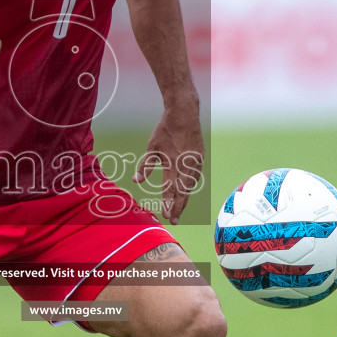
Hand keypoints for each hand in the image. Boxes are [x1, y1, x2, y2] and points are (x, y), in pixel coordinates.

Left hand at [135, 101, 202, 223]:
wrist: (184, 115)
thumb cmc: (165, 130)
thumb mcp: (151, 147)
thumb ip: (145, 165)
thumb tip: (136, 181)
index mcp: (172, 163)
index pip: (170, 188)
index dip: (168, 202)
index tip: (165, 215)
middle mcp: (185, 165)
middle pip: (182, 191)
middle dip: (177, 208)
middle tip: (174, 221)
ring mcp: (195, 162)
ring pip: (190, 186)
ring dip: (184, 200)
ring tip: (179, 212)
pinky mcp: (200, 158)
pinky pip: (196, 177)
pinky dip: (191, 188)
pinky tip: (187, 194)